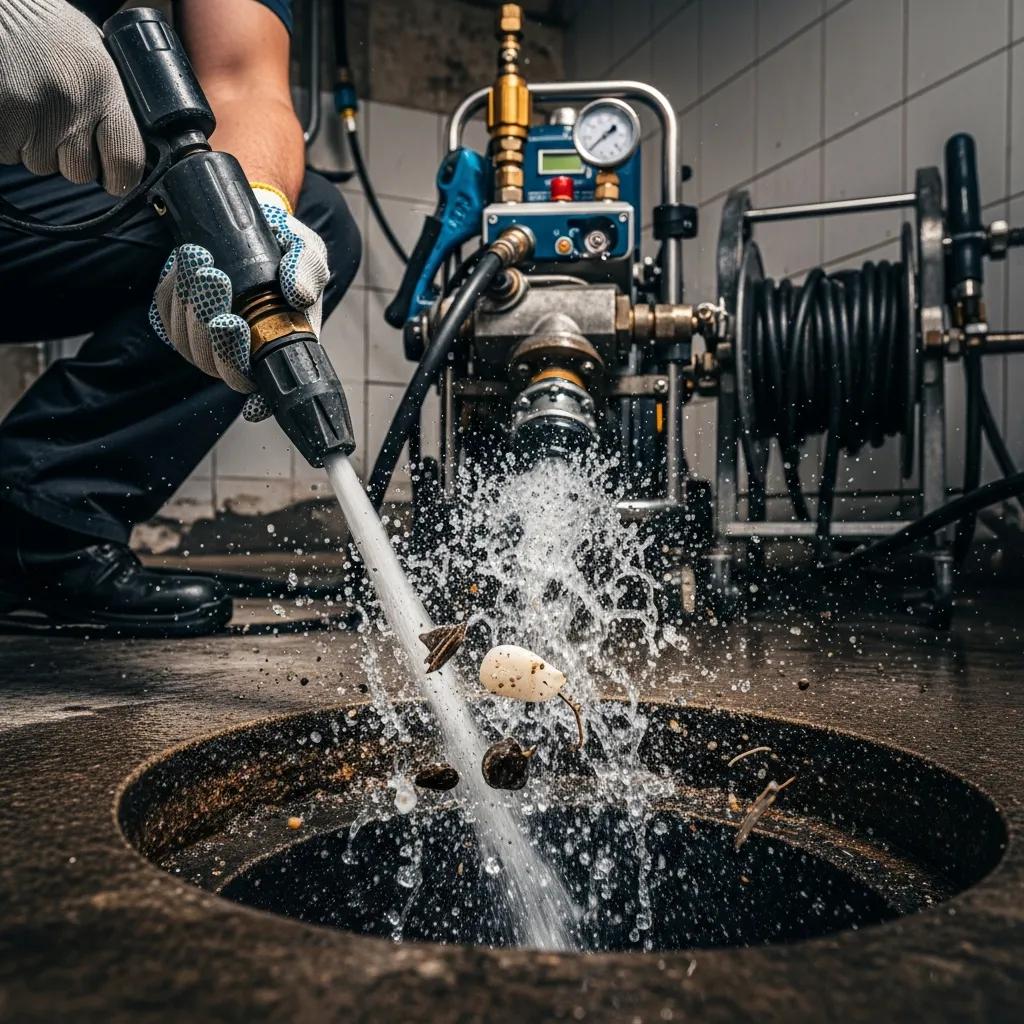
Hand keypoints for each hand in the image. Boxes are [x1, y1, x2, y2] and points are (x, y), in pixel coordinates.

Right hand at [0, 0, 144, 194]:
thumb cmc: (44, 28)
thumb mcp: (94, 54)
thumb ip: (113, 100)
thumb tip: (131, 146)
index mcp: (104, 86)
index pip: (127, 159)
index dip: (120, 178)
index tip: (114, 179)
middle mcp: (71, 102)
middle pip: (79, 171)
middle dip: (67, 157)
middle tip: (55, 122)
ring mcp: (31, 111)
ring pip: (40, 164)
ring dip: (33, 146)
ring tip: (27, 104)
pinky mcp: (0, 121)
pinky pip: (8, 154)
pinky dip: (7, 139)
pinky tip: (9, 107)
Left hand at [148, 186, 330, 420]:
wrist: (254, 228)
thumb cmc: (285, 250)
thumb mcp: (308, 252)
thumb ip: (308, 271)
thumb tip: (297, 294)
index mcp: (276, 348)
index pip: (258, 383)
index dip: (247, 380)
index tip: (235, 329)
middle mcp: (240, 353)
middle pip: (216, 363)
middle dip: (211, 325)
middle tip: (215, 279)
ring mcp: (206, 340)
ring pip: (187, 340)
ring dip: (189, 300)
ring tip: (199, 258)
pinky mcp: (179, 320)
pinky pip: (167, 315)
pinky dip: (173, 289)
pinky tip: (185, 262)